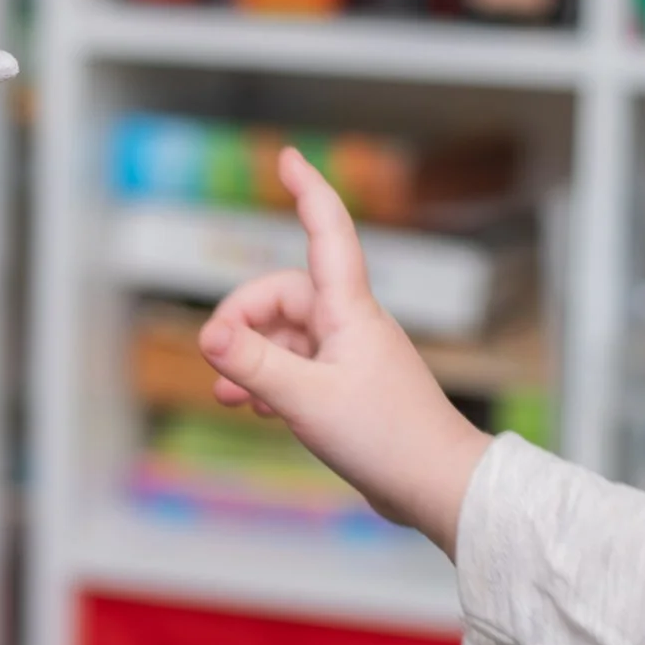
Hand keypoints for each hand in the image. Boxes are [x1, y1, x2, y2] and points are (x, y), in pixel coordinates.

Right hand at [196, 148, 488, 555]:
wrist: (437, 487)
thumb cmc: (387, 439)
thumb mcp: (305, 400)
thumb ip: (253, 366)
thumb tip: (207, 334)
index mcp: (350, 311)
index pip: (327, 233)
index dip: (307, 192)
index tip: (289, 157)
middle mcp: (351, 324)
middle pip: (282, 297)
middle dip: (241, 323)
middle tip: (217, 363)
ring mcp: (351, 355)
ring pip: (285, 337)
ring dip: (252, 361)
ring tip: (230, 399)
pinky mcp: (348, 388)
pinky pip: (297, 367)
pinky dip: (271, 382)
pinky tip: (258, 411)